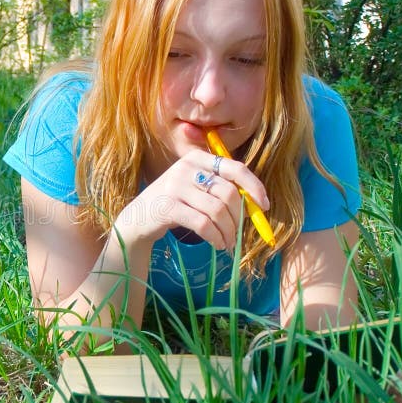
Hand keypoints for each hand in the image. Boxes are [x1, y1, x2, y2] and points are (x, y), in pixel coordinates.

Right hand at [114, 149, 269, 250]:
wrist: (137, 219)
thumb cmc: (173, 203)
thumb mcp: (194, 186)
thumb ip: (220, 187)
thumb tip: (256, 203)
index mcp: (196, 158)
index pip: (234, 168)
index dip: (254, 186)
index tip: (264, 206)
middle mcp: (185, 168)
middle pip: (228, 193)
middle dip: (239, 218)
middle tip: (238, 234)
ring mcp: (175, 186)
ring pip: (217, 211)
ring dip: (228, 232)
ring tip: (228, 243)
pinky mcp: (168, 207)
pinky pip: (203, 224)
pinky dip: (215, 237)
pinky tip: (217, 245)